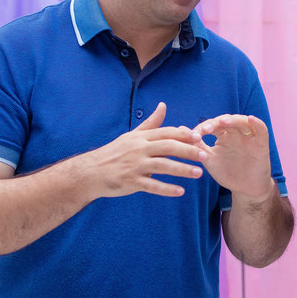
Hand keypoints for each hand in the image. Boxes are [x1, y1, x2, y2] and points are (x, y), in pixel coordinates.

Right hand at [83, 102, 206, 197]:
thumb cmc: (115, 153)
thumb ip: (151, 123)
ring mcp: (135, 166)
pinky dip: (166, 189)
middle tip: (204, 156)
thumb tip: (163, 105)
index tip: (199, 137)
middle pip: (167, 147)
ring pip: (163, 166)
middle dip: (188, 151)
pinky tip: (180, 192)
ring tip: (198, 174)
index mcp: (141, 138)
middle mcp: (139, 149)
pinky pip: (152, 186)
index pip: (166, 133)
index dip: (183, 135)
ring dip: (182, 170)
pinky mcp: (131, 181)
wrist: (92, 171)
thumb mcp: (132, 135)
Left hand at [196, 113, 274, 200]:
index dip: (204, 127)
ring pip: (242, 121)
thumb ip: (197, 146)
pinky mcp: (261, 143)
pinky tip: (250, 119)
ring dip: (233, 120)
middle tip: (206, 129)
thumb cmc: (228, 173)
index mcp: (224, 135)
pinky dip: (257, 122)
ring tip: (224, 122)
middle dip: (216, 123)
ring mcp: (249, 137)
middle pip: (227, 121)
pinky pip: (261, 129)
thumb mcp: (210, 160)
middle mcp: (236, 133)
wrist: (246, 189)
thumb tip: (180, 128)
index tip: (194, 136)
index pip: (213, 125)